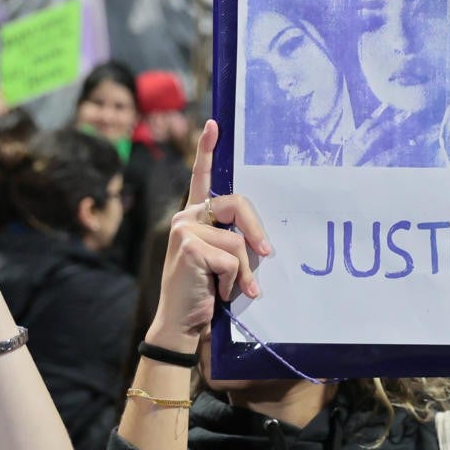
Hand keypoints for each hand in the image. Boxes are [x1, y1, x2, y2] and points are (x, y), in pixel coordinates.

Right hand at [146, 121, 272, 350]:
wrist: (181, 325)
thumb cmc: (205, 293)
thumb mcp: (221, 262)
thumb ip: (233, 242)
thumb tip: (262, 242)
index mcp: (194, 217)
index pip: (200, 179)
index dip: (207, 150)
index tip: (214, 124)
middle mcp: (185, 217)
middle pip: (238, 204)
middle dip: (257, 231)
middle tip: (267, 255)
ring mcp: (184, 229)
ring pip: (238, 242)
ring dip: (244, 272)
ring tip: (232, 289)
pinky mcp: (189, 246)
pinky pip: (232, 258)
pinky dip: (234, 281)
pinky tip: (219, 293)